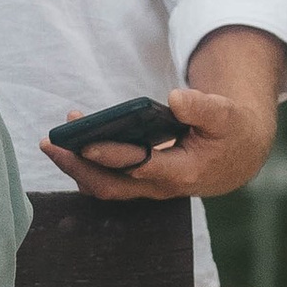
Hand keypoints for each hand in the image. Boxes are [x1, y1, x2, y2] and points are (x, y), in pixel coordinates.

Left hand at [42, 77, 276, 205]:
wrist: (237, 157)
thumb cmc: (229, 132)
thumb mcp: (226, 115)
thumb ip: (203, 108)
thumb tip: (174, 98)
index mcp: (182, 172)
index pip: (140, 166)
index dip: (112, 156)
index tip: (85, 142)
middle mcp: (159, 186)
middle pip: (109, 185)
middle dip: (76, 167)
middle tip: (49, 142)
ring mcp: (146, 188)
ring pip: (103, 187)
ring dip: (74, 167)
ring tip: (52, 141)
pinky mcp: (138, 182)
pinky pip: (106, 181)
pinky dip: (85, 165)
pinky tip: (71, 143)